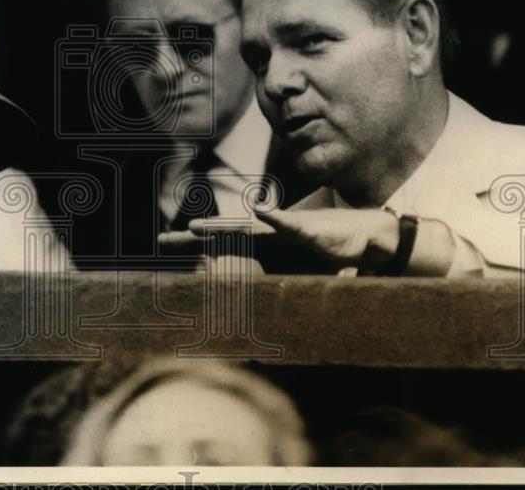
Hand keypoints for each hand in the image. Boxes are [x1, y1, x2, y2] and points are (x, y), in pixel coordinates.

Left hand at [176, 207, 399, 273]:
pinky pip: (287, 223)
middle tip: (164, 240)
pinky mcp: (304, 229)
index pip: (223, 248)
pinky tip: (260, 210)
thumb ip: (275, 288)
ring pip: (246, 230)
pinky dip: (274, 216)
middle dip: (194, 239)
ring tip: (195, 228)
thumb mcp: (295, 276)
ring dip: (221, 229)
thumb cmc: (325, 255)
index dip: (195, 248)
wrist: (359, 238)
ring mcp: (281, 231)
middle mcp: (266, 236)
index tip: (167, 246)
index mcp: (261, 247)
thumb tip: (259, 313)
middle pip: (223, 236)